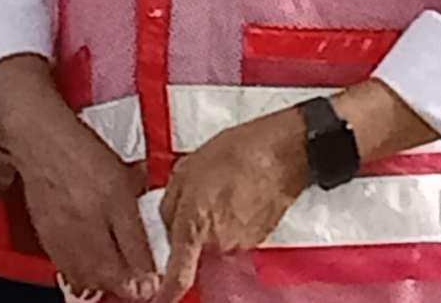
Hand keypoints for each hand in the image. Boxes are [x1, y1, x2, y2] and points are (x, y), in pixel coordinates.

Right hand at [6, 110, 157, 300]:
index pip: (136, 247)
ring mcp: (66, 230)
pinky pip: (67, 268)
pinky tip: (91, 277)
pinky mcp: (48, 236)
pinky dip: (82, 277)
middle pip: (112, 269)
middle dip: (129, 286)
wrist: (42, 144)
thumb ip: (140, 194)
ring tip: (119, 286)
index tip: (157, 280)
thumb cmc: (82, 152)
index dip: (149, 270)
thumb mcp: (123, 170)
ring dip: (107, 285)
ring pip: (90, 274)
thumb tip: (155, 217)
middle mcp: (90, 217)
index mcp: (114, 197)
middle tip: (142, 290)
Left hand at [156, 109, 310, 302]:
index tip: (158, 300)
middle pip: (195, 250)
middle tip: (197, 197)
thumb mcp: (186, 169)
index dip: (166, 294)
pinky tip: (237, 191)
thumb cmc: (237, 155)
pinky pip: (234, 233)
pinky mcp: (257, 238)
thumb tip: (166, 220)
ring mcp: (240, 243)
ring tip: (222, 188)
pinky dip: (232, 217)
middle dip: (192, 229)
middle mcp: (218, 242)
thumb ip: (169, 203)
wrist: (282, 152)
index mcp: (193, 226)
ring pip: (214, 240)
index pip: (177, 276)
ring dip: (213, 220)